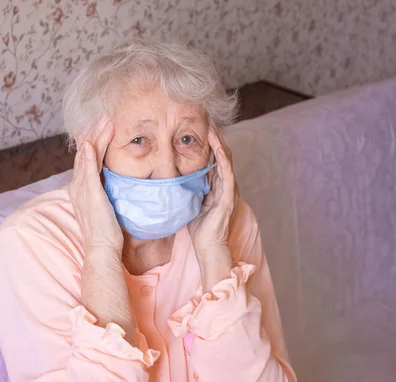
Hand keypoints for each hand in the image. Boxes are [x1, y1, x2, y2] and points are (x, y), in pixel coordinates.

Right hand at [68, 116, 122, 254]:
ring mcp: (82, 189)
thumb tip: (113, 181)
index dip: (94, 140)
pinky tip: (91, 143)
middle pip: (85, 152)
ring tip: (104, 120)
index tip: (103, 126)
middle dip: (95, 132)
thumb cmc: (106, 231)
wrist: (101, 248)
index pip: (87, 157)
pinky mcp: (90, 194)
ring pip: (87, 156)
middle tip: (105, 116)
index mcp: (81, 187)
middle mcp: (77, 185)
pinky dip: (89, 156)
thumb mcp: (105, 205)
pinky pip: (88, 170)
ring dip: (96, 137)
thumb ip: (106, 191)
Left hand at [188, 128, 238, 288]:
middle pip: (221, 153)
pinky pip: (227, 172)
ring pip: (226, 159)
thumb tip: (168, 176)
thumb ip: (185, 188)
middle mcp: (225, 184)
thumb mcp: (189, 201)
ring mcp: (229, 189)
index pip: (213, 157)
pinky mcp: (228, 196)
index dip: (208, 142)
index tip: (198, 127)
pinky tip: (217, 146)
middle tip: (206, 119)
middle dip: (215, 136)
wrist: (208, 245)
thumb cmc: (198, 227)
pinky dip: (222, 157)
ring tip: (211, 126)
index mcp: (216, 184)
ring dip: (219, 142)